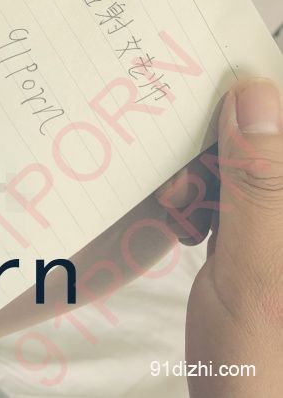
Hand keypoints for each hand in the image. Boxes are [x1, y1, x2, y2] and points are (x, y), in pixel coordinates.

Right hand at [185, 78, 282, 395]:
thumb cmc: (268, 373)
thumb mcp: (258, 273)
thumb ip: (261, 183)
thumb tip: (253, 93)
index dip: (258, 97)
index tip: (207, 84)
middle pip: (269, 143)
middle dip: (223, 142)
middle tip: (185, 172)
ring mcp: (280, 232)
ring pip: (249, 166)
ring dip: (207, 172)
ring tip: (181, 205)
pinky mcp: (267, 246)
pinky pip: (237, 196)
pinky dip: (205, 199)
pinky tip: (185, 221)